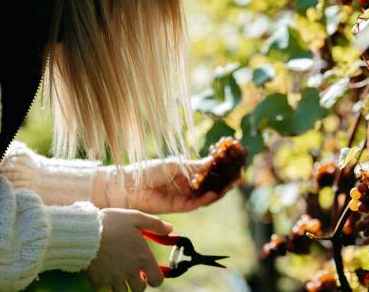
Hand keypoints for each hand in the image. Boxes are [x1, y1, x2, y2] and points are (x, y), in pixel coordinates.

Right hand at [87, 209, 171, 291]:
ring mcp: (113, 278)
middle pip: (140, 289)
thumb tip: (170, 229)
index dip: (155, 278)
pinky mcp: (97, 280)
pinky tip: (101, 272)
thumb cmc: (112, 222)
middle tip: (132, 272)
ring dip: (122, 286)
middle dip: (138, 283)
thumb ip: (155, 224)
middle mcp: (130, 271)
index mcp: (142, 258)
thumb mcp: (136, 217)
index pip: (157, 280)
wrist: (84, 231)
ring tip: (117, 273)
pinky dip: (103, 284)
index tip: (149, 272)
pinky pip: (102, 289)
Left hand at [93, 157, 237, 213]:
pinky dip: (206, 199)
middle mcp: (188, 185)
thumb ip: (194, 166)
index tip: (234, 163)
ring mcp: (185, 196)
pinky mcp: (181, 207)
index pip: (208, 172)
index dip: (221, 169)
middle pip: (211, 184)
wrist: (131, 187)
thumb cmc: (148, 171)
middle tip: (238, 175)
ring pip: (207, 195)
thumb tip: (212, 160)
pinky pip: (197, 204)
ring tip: (231, 184)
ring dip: (220, 190)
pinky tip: (213, 192)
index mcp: (186, 173)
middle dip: (225, 180)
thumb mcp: (174, 164)